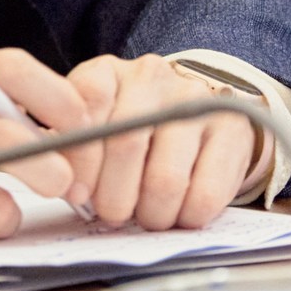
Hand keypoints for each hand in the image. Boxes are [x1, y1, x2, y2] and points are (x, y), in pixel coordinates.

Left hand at [64, 55, 261, 231]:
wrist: (193, 113)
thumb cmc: (130, 129)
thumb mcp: (92, 127)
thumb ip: (71, 149)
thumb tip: (61, 183)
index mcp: (107, 72)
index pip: (87, 107)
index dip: (80, 159)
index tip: (78, 193)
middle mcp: (151, 77)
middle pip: (126, 146)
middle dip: (114, 198)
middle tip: (114, 215)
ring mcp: (194, 100)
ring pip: (165, 179)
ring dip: (151, 214)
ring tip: (148, 216)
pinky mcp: (230, 130)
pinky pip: (206, 194)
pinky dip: (187, 217)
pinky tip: (180, 212)